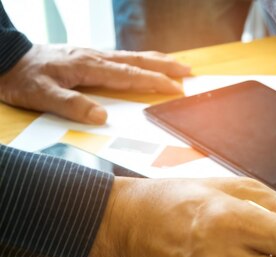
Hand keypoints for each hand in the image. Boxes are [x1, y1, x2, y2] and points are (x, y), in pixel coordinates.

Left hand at [0, 44, 190, 123]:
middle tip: (189, 71)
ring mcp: (91, 55)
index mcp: (88, 67)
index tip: (176, 88)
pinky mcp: (86, 56)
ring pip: (131, 56)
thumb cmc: (21, 78)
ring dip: (157, 61)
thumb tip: (101, 116)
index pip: (129, 76)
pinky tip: (143, 64)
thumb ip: (72, 105)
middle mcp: (94, 58)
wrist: (2, 57)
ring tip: (177, 64)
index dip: (154, 82)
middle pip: (137, 61)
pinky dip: (140, 60)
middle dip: (165, 66)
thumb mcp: (41, 96)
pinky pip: (121, 57)